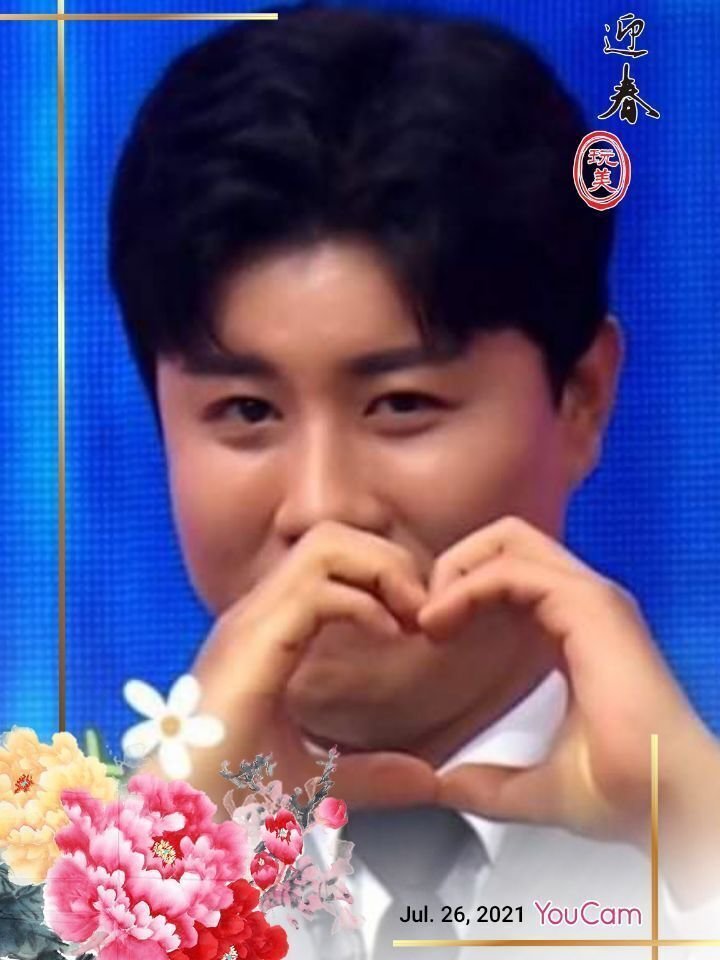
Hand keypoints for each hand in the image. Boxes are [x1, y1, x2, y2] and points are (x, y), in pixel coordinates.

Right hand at [180, 520, 437, 814]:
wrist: (174, 817)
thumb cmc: (224, 797)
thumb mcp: (314, 778)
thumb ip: (370, 774)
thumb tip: (426, 778)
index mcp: (266, 631)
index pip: (326, 559)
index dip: (380, 575)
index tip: (415, 622)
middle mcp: (257, 613)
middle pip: (331, 535)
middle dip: (388, 559)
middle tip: (421, 610)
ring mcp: (252, 621)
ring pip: (325, 544)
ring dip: (380, 569)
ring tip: (409, 615)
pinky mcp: (254, 641)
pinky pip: (318, 588)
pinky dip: (364, 602)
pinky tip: (387, 636)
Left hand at [418, 516, 719, 901]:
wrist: (667, 806)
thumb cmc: (626, 793)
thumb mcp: (537, 787)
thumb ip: (488, 782)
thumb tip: (445, 785)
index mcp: (575, 630)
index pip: (510, 575)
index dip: (463, 592)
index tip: (431, 637)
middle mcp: (585, 603)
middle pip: (506, 541)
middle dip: (455, 566)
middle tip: (426, 619)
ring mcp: (590, 598)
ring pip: (507, 540)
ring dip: (456, 572)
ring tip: (429, 620)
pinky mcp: (588, 604)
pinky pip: (510, 569)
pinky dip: (466, 587)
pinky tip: (441, 623)